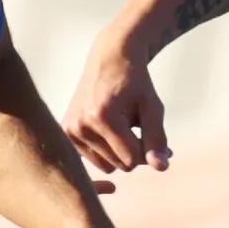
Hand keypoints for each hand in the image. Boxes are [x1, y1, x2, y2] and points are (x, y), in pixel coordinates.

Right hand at [64, 32, 169, 174]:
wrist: (110, 59)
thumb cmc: (136, 82)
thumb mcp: (152, 107)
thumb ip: (157, 139)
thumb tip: (161, 168)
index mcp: (103, 118)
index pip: (132, 160)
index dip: (147, 151)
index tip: (150, 133)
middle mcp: (81, 126)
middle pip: (119, 166)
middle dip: (133, 151)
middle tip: (137, 126)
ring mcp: (70, 130)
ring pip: (106, 166)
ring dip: (119, 152)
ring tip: (120, 126)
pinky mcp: (66, 132)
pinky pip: (93, 159)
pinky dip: (105, 149)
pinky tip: (107, 129)